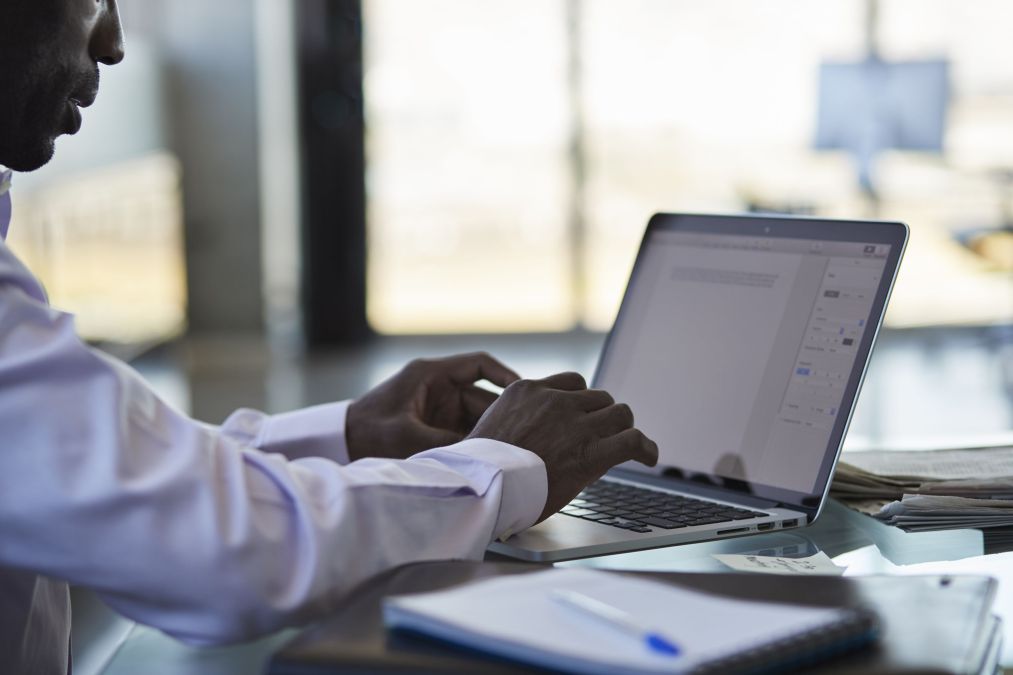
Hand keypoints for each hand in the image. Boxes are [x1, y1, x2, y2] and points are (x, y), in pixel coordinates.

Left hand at [346, 352, 519, 461]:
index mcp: (431, 374)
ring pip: (476, 418)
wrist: (339, 444)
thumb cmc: (367, 432)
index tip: (524, 392)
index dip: (505, 376)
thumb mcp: (408, 437)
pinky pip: (464, 431)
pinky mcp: (434, 426)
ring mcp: (438, 407)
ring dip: (488, 434)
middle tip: (523, 435)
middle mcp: (438, 387)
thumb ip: (448, 444)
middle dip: (500, 416)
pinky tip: (489, 459)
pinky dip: (475, 444)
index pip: (479, 364)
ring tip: (509, 452)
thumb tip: (484, 455)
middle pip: (483, 397)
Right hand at [467, 372, 657, 522]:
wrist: (480, 486)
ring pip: (619, 413)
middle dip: (603, 415)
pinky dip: (646, 448)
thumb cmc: (479, 468)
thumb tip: (519, 435)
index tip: (584, 414)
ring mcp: (575, 425)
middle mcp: (555, 401)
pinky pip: (632, 441)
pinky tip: (650, 457)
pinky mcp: (591, 452)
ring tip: (627, 442)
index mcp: (528, 391)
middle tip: (604, 434)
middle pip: (598, 398)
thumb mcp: (488, 427)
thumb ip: (512, 421)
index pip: (572, 383)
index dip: (582, 400)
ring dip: (623, 428)